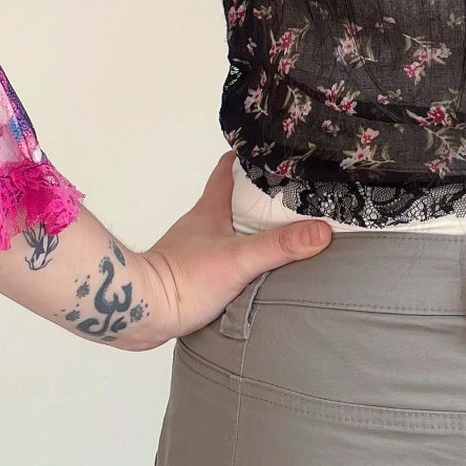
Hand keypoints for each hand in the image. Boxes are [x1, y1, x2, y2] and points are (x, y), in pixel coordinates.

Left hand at [117, 151, 333, 350]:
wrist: (142, 313)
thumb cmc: (183, 278)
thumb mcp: (239, 259)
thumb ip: (280, 245)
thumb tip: (322, 231)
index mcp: (211, 209)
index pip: (228, 169)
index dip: (248, 157)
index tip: (273, 153)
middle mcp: (201, 224)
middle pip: (233, 198)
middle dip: (261, 194)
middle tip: (293, 193)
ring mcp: (195, 248)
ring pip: (228, 228)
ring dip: (252, 226)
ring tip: (284, 230)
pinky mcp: (193, 273)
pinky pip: (223, 254)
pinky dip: (242, 253)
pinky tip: (258, 267)